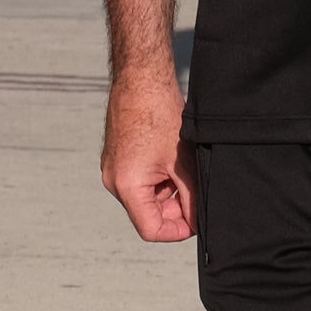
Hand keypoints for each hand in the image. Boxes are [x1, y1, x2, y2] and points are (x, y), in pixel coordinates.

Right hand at [101, 68, 196, 240]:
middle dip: (175, 209)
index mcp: (126, 185)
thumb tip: (197, 221)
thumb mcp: (182, 162)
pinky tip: (172, 159)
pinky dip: (158, 178)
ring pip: (145, 198)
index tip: (196, 222)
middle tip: (196, 193)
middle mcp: (114, 181)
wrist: (141, 79)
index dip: (178, 231)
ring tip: (184, 168)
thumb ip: (191, 197)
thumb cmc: (158, 113)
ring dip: (168, 191)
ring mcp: (112, 169)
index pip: (151, 229)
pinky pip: (139, 181)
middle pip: (147, 214)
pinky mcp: (117, 158)